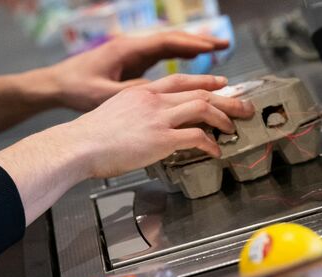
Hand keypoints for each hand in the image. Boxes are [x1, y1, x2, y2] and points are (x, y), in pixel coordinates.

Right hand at [0, 74, 253, 224]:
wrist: (78, 145)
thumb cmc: (89, 138)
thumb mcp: (114, 114)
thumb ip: (134, 115)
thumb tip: (144, 129)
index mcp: (141, 92)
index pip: (181, 81)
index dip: (205, 82)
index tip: (221, 84)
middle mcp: (154, 100)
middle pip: (200, 92)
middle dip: (226, 99)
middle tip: (243, 106)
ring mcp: (159, 118)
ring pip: (204, 108)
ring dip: (224, 118)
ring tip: (234, 128)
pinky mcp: (162, 139)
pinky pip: (197, 137)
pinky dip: (211, 143)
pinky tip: (216, 151)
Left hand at [44, 32, 228, 111]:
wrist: (56, 85)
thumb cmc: (76, 89)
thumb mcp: (106, 95)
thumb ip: (135, 93)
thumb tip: (162, 95)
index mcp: (129, 50)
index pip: (168, 42)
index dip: (193, 45)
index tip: (214, 48)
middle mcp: (133, 47)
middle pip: (173, 40)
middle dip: (200, 42)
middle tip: (225, 45)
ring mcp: (133, 53)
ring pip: (169, 46)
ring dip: (192, 48)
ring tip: (217, 51)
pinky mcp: (131, 62)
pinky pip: (162, 56)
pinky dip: (180, 57)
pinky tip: (192, 63)